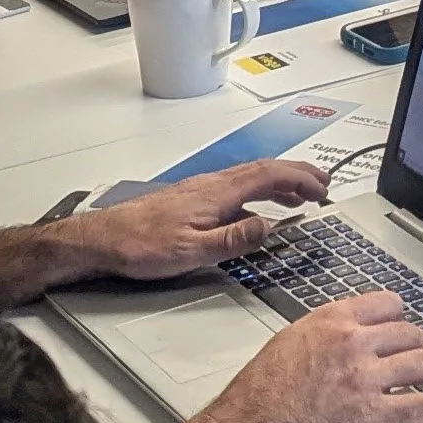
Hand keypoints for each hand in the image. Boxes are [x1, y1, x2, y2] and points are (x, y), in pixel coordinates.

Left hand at [61, 158, 332, 280]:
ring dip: (278, 183)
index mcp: (216, 193)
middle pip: (263, 170)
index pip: (269, 176)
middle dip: (296, 175)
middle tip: (321, 186)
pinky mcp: (190, 199)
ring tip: (299, 196)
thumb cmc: (139, 246)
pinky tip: (256, 210)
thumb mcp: (190, 252)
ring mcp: (200, 190)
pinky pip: (235, 187)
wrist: (101, 239)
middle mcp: (210, 184)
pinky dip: (257, 192)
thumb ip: (232, 240)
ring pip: (249, 177)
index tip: (322, 188)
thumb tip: (268, 226)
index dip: (300, 179)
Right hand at [186, 291, 422, 422]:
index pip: (385, 304)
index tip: (409, 323)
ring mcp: (366, 377)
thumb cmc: (259, 394)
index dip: (403, 317)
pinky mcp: (373, 413)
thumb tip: (344, 335)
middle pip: (410, 334)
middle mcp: (354, 343)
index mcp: (332, 320)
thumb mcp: (289, 342)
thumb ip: (324, 334)